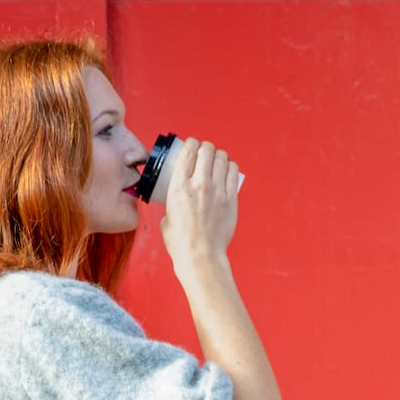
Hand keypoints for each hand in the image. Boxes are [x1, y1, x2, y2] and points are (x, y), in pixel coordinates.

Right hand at [157, 137, 240, 271]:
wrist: (200, 256)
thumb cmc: (181, 242)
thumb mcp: (166, 216)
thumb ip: (172, 201)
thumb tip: (176, 198)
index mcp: (179, 187)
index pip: (188, 151)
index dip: (190, 143)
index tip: (191, 145)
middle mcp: (199, 184)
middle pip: (207, 150)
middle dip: (205, 147)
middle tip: (204, 152)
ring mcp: (217, 191)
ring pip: (222, 158)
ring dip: (218, 156)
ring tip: (216, 160)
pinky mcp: (231, 199)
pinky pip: (233, 172)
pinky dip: (230, 167)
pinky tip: (226, 170)